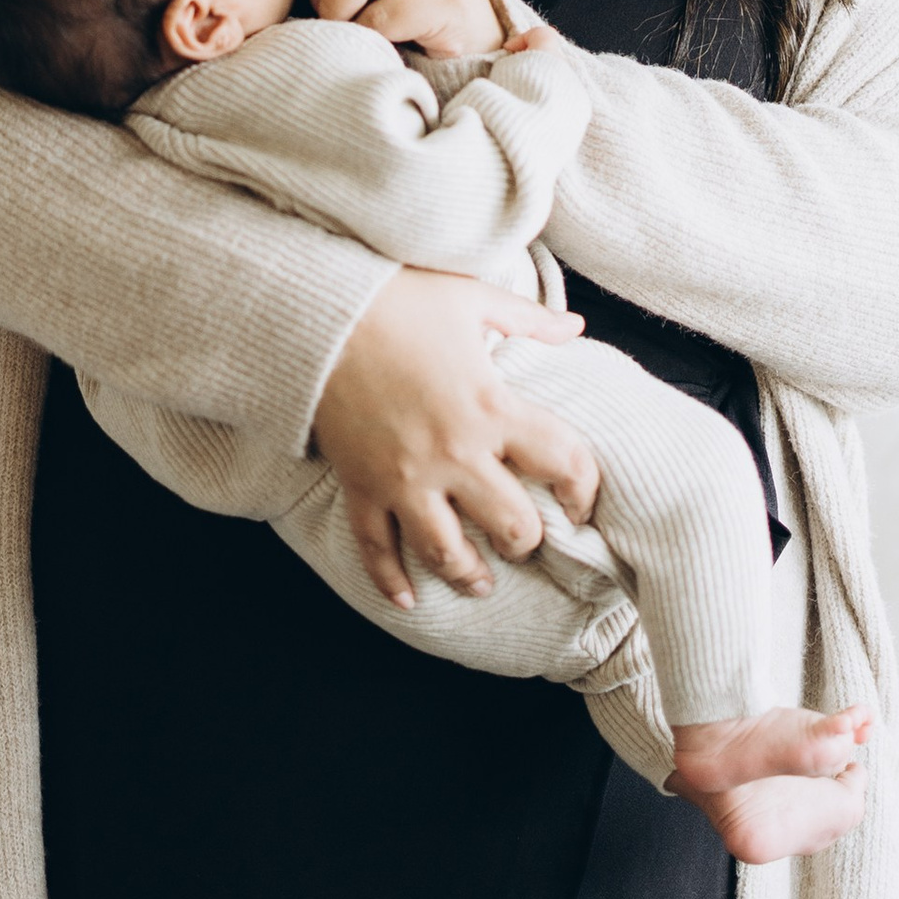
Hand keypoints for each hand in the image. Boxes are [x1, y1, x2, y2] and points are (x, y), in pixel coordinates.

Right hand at [313, 269, 595, 607]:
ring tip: (480, 582)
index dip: (583, 488)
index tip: (580, 501)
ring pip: (448, 552)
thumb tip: (576, 326)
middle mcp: (454, 453)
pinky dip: (389, 580)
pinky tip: (406, 599)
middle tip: (524, 539)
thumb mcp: (470, 298)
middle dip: (527, 540)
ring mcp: (405, 477)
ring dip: (470, 574)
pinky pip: (375, 548)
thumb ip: (528, 318)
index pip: (563, 461)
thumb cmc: (397, 300)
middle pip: (512, 526)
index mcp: (491, 406)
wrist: (315, 312)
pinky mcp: (361, 485)